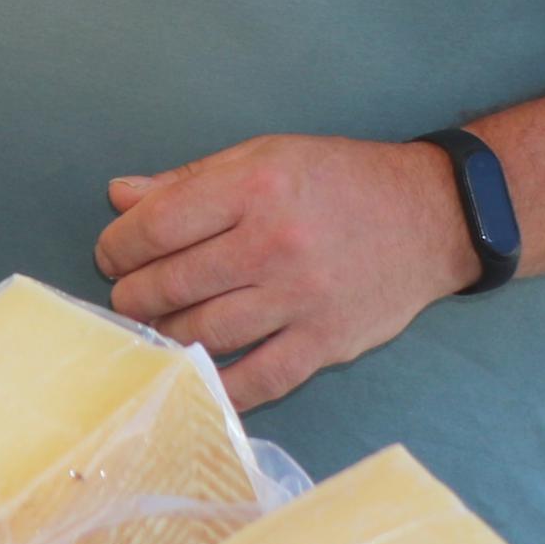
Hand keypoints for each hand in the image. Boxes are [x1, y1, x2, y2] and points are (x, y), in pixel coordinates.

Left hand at [97, 133, 480, 411]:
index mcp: (252, 190)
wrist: (433, 216)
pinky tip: (195, 378)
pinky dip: (222, 387)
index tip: (111, 257)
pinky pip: (263, 378)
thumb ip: (187, 181)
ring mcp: (302, 299)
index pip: (157, 226)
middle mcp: (274, 245)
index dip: (119, 246)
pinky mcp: (328, 341)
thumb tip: (119, 197)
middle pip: (175, 283)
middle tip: (126, 298)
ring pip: (207, 332)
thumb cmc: (338, 180)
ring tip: (153, 329)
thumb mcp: (262, 157)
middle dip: (134, 295)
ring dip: (166, 335)